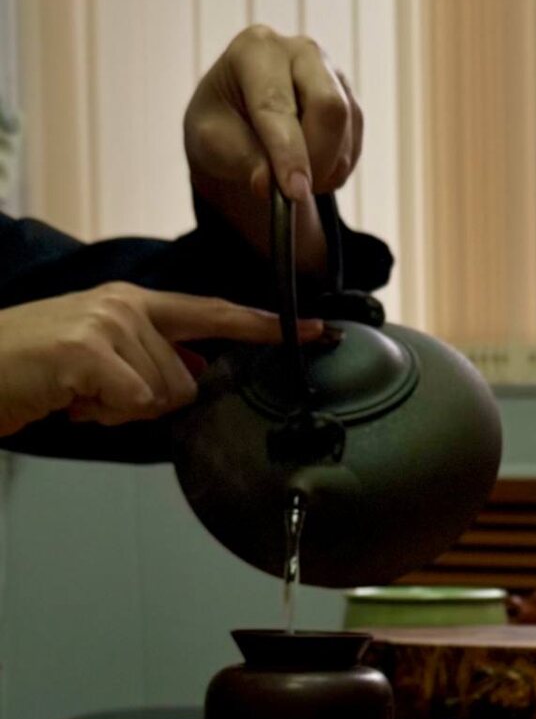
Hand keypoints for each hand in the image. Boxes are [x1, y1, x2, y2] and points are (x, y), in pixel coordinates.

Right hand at [0, 282, 320, 436]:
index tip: (317, 330)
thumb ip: (153, 360)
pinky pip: (133, 404)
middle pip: (188, 381)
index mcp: (134, 303)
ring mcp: (108, 323)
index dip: (265, 327)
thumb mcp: (102, 358)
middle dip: (147, 403)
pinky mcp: (88, 350)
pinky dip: (102, 415)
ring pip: (163, 397)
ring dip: (120, 410)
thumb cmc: (35, 369)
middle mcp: (126, 305)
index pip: (214, 314)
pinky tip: (70, 397)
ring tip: (77, 391)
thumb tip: (193, 372)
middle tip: (96, 392)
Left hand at [184, 26, 362, 270]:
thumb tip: (268, 186)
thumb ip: (240, 160)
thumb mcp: (212, 143)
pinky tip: (310, 169)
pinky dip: (335, 171)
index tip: (294, 193)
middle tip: (296, 192)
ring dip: (325, 170)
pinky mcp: (351, 102)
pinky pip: (355, 146)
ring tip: (293, 180)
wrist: (240, 121)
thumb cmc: (221, 126)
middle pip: (329, 106)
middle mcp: (300, 51)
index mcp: (256, 49)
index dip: (288, 153)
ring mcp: (333, 75)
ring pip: (346, 131)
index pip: (277, 103)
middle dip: (317, 159)